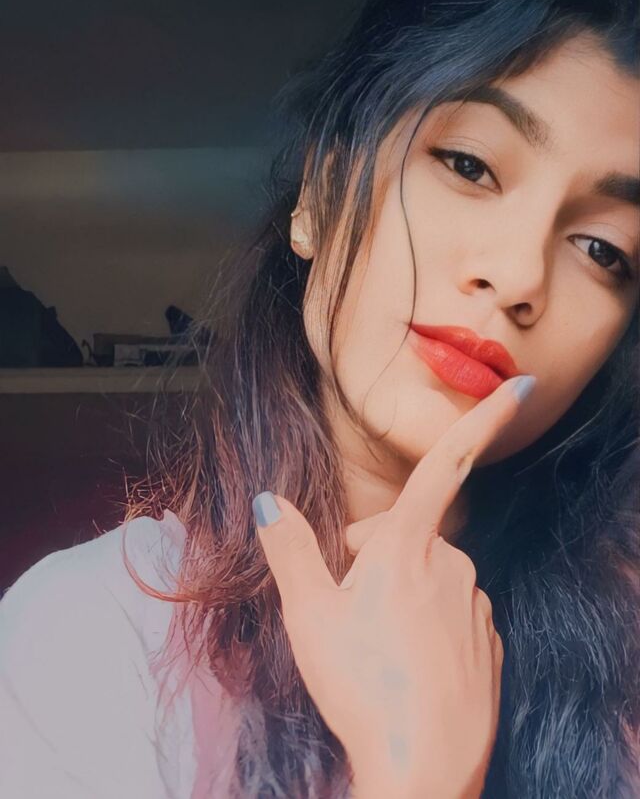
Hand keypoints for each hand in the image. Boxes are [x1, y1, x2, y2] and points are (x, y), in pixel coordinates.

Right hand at [252, 375, 535, 796]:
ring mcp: (475, 604)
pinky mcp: (488, 641)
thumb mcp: (308, 614)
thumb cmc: (361, 685)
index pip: (446, 464)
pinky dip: (425, 623)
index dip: (484, 419)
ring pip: (426, 576)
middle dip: (373, 554)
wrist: (423, 769)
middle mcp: (452, 564)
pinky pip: (450, 612)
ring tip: (372, 642)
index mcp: (408, 546)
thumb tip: (269, 500)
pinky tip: (404, 662)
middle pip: (406, 534)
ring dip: (397, 590)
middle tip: (344, 605)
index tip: (520, 385)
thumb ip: (289, 548)